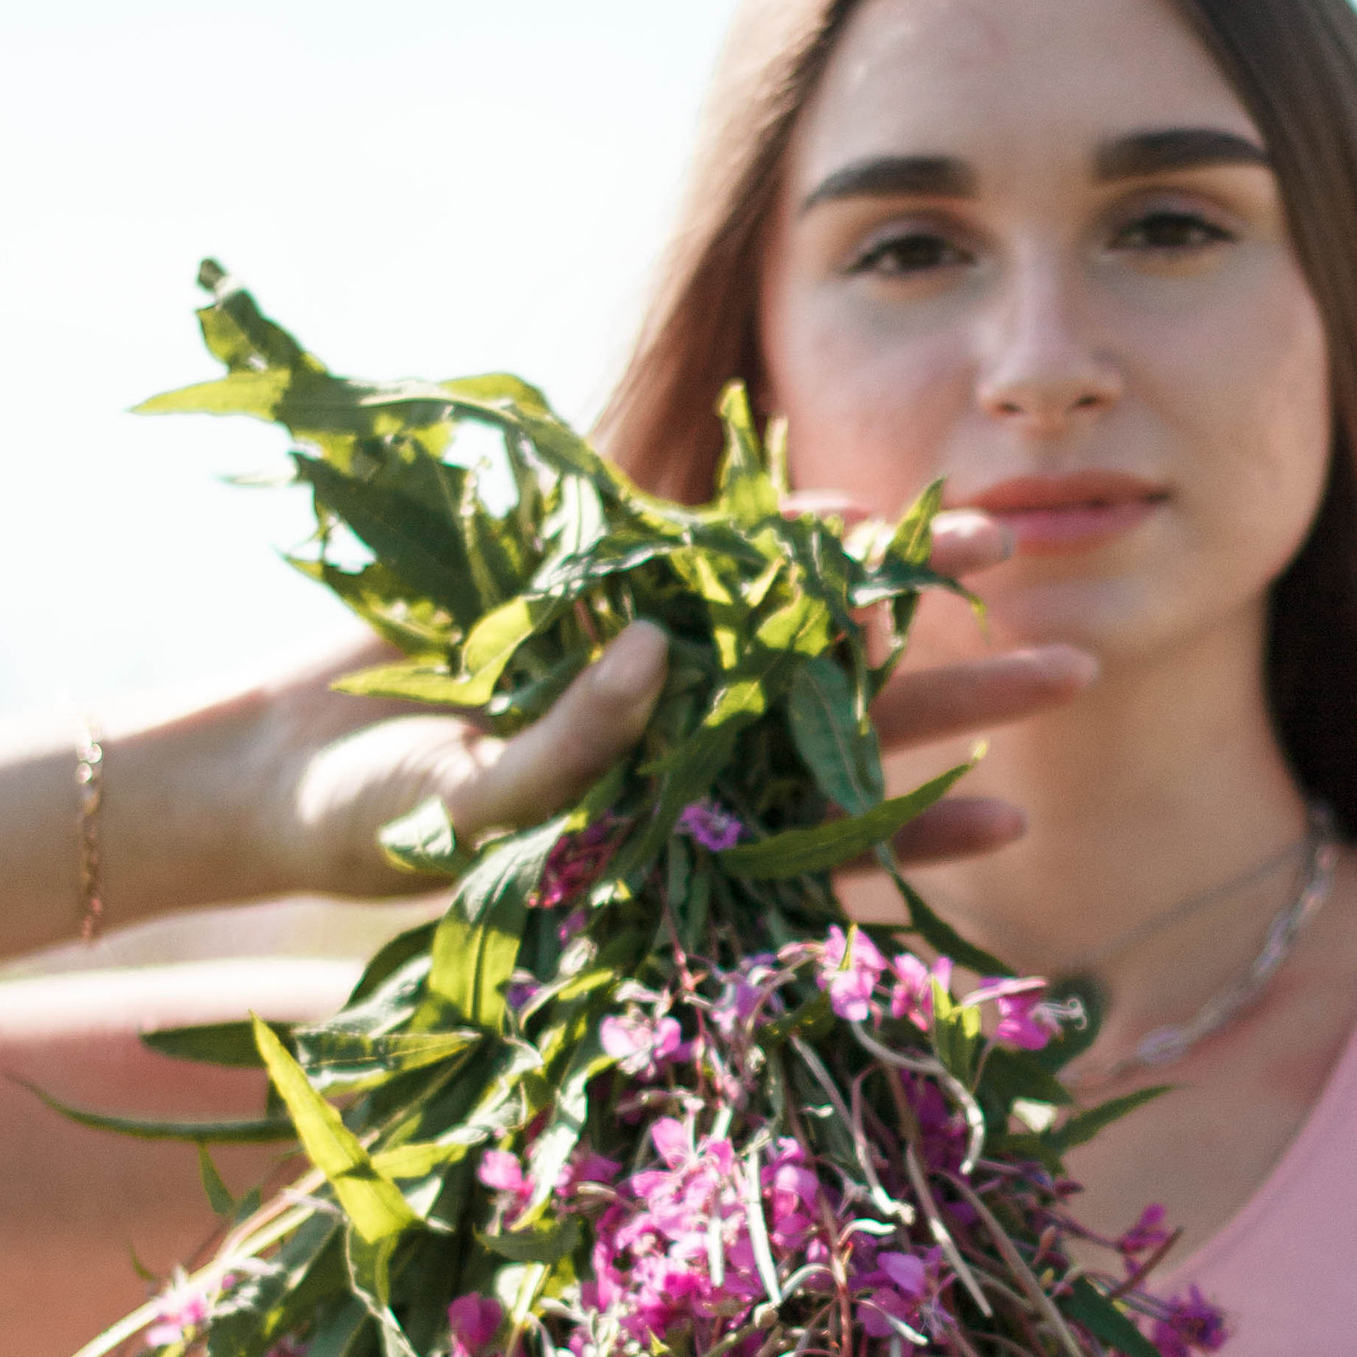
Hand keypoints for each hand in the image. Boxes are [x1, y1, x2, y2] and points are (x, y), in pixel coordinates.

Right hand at [215, 511, 1090, 894]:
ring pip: (803, 630)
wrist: (275, 755)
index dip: (922, 832)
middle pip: (852, 723)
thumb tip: (660, 656)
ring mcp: (652, 662)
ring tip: (1006, 558)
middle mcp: (688, 751)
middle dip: (964, 696)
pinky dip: (776, 533)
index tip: (1018, 818)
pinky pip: (710, 552)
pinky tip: (858, 515)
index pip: (826, 840)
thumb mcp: (464, 808)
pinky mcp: (599, 581)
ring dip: (899, 595)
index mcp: (680, 836)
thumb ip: (564, 748)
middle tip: (1082, 669)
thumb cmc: (363, 818)